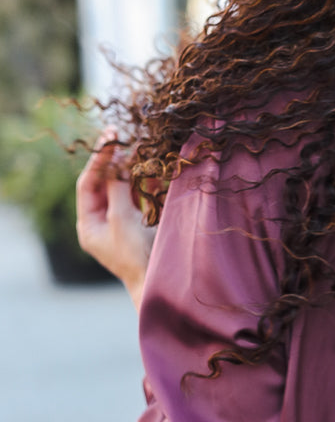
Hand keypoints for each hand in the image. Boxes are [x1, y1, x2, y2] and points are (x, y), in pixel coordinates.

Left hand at [76, 130, 156, 308]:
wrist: (159, 283)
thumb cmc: (135, 256)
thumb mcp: (122, 220)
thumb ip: (117, 189)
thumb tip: (115, 162)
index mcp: (89, 224)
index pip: (87, 184)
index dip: (98, 160)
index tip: (110, 138)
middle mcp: (102, 221)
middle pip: (104, 183)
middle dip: (114, 161)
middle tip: (123, 137)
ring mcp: (122, 222)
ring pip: (123, 187)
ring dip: (130, 169)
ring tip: (137, 147)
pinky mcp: (142, 223)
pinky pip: (140, 197)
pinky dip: (145, 182)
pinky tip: (151, 166)